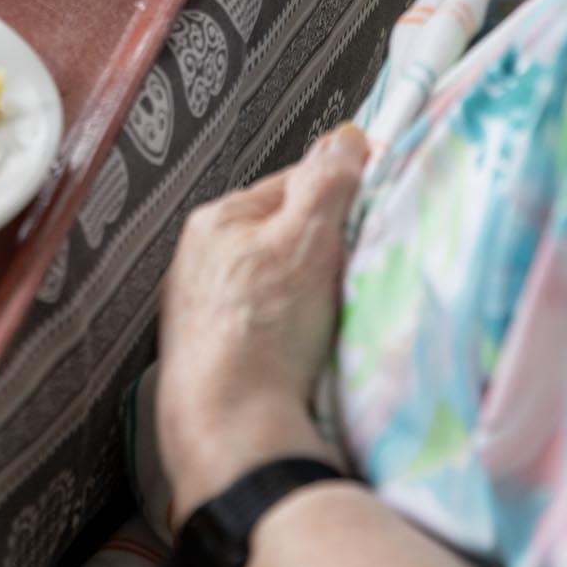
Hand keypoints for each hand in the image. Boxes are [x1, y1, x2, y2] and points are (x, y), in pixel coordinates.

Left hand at [157, 126, 366, 518]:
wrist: (231, 430)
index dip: (336, 194)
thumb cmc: (268, 326)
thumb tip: (347, 135)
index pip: (289, 185)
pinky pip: (255, 329)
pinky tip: (299, 354)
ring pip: (265, 285)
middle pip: (276, 237)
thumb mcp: (309, 239)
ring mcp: (195, 313)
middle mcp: (195, 260)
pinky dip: (279, 335)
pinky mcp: (204, 361)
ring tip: (329, 318)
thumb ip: (328, 182)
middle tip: (353, 270)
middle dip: (316, 249)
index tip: (370, 211)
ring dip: (298, 294)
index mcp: (216, 219)